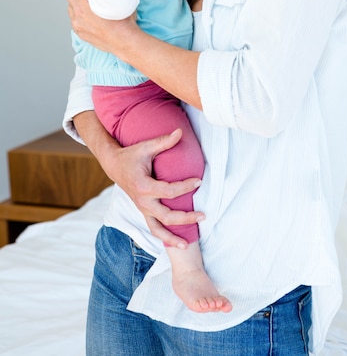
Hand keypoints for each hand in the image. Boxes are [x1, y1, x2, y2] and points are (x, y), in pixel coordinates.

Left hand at [64, 0, 147, 51]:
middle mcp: (78, 9)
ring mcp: (76, 21)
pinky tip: (86, 14)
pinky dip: (77, 15)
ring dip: (74, 2)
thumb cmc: (125, 20)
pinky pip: (73, 19)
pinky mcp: (78, 31)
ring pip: (69, 6)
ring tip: (84, 1)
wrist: (124, 41)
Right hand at [101, 128, 204, 247]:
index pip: (169, 191)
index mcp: (143, 186)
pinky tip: (176, 243)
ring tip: (188, 244)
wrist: (114, 165)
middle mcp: (142, 201)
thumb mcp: (146, 147)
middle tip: (203, 215)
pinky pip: (153, 228)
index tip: (199, 181)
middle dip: (185, 218)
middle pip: (166, 216)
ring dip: (172, 237)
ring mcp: (142, 209)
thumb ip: (163, 142)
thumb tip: (180, 132)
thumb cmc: (132, 155)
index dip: (186, 187)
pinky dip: (164, 237)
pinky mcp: (143, 211)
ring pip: (157, 229)